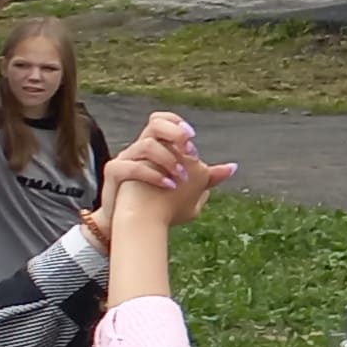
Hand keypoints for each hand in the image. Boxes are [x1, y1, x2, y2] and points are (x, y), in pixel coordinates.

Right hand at [103, 112, 231, 212]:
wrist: (131, 225)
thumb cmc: (158, 206)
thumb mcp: (186, 191)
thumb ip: (206, 177)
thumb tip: (232, 167)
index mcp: (157, 149)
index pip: (162, 121)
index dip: (177, 124)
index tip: (192, 136)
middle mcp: (139, 150)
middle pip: (154, 124)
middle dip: (174, 132)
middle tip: (189, 149)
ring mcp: (125, 160)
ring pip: (145, 145)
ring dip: (168, 159)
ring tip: (181, 178)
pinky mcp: (114, 174)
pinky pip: (130, 167)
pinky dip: (152, 175)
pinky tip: (169, 185)